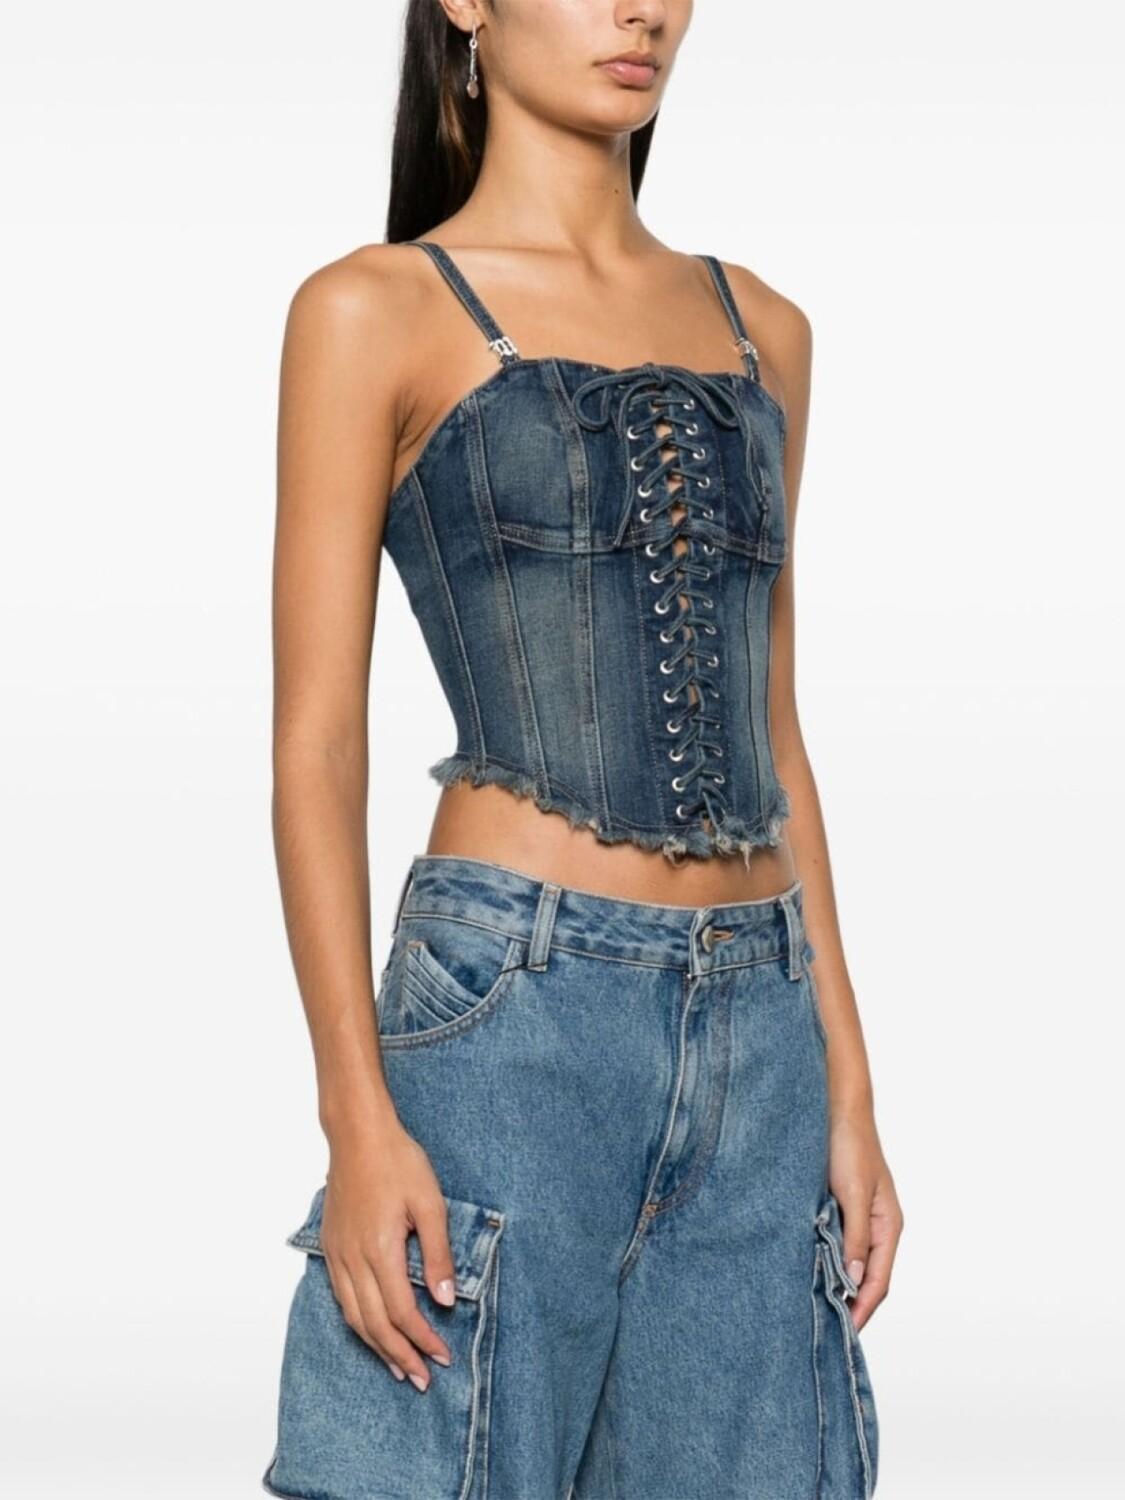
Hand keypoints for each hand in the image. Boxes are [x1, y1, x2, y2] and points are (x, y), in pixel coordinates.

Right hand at [319, 1124, 459, 1391]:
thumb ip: (438, 1254)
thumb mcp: (430, 1203)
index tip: (444, 1355)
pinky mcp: (331, 1247)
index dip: (423, 1339)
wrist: (357, 1135)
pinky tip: (370, 1331)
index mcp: (380, 1250)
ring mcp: (338, 1254)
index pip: (402, 1312)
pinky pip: (342, 1298)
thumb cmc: (398, 1162)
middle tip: (423, 1379)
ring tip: (399, 1367)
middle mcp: (354, 1259)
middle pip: (375, 1324)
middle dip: (400, 1355)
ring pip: (354, 1316)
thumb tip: (446, 1301)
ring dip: (377, 1346)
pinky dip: (358, 1323)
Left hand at [828, 1113, 903, 1333]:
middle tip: (826, 1332)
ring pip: (848, 1262)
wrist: (835, 1106)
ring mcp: (855, 1217)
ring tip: (814, 1310)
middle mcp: (874, 1226)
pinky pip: (832, 1243)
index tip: (844, 1335)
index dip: (862, 1309)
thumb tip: (855, 1281)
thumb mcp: (854, 1192)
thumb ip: (855, 1236)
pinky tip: (805, 1272)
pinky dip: (823, 1261)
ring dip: (835, 1284)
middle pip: (865, 1278)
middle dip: (849, 1304)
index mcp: (888, 1225)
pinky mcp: (835, 1207)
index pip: (879, 1281)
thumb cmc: (850, 1144)